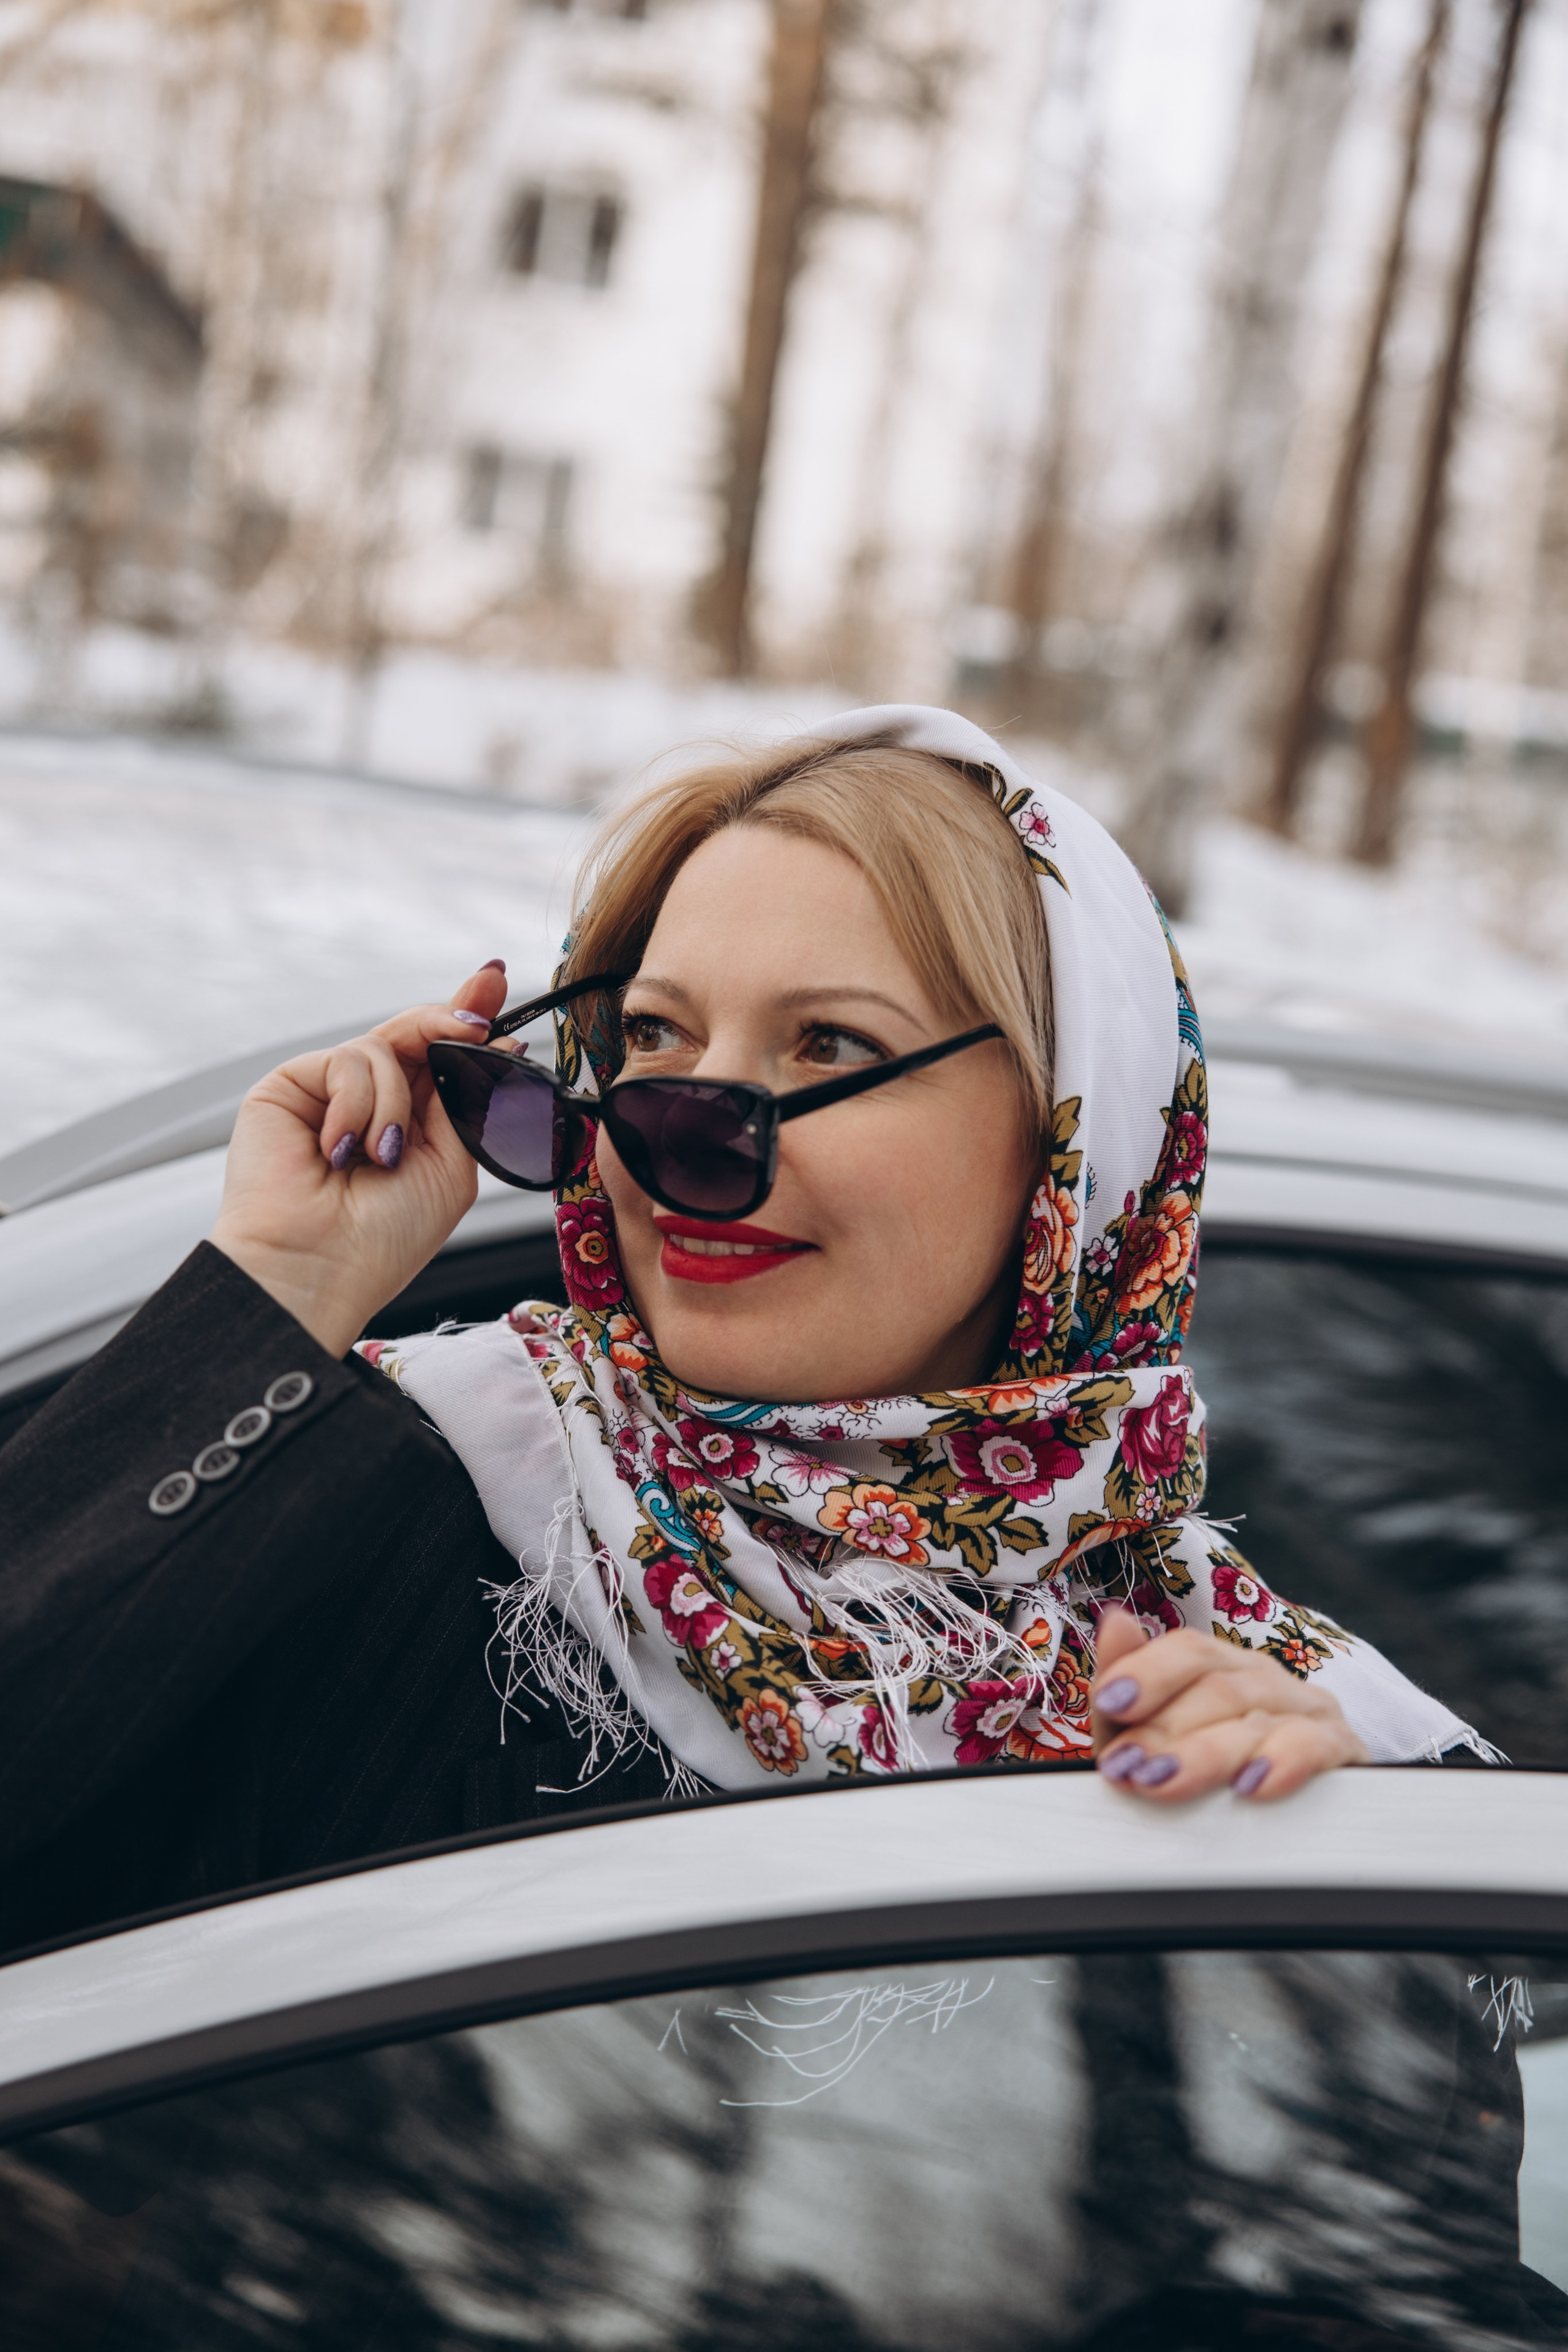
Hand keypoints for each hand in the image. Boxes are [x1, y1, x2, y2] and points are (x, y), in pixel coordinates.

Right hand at [210, 963, 510, 1356]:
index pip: (441, 1055)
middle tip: (477, 1022)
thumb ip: (467, 1101)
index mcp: (414, 1121)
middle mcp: (371, 1100)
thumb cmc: (385, 1236)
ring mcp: (329, 1091)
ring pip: (386, 1048)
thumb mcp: (453, 1166)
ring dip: (395, 1106)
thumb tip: (494, 1044)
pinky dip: (356, 1106)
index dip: (468, 1015)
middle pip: (415, 1032)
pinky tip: (340, 1150)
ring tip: (380, 1158)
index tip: (494, 979)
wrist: (319, 1266)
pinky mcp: (290, 1084)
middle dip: (449, 1019)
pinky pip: (348, 1059)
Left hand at [1088, 1604, 1368, 1801]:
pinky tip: (1251, 1785)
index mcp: (1222, 1668)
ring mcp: (1308, 1710)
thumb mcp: (1153, 1739)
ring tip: (1164, 1780)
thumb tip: (1116, 1619)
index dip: (1148, 1672)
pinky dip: (1282, 1761)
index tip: (1109, 1703)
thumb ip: (1130, 1688)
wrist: (1287, 1828)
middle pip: (1218, 1687)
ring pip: (1256, 1717)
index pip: (1190, 1650)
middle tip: (1127, 1766)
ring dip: (1206, 1752)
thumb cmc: (1207, 1779)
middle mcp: (1265, 1680)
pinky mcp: (1342, 1749)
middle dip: (1165, 1727)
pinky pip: (1314, 1745)